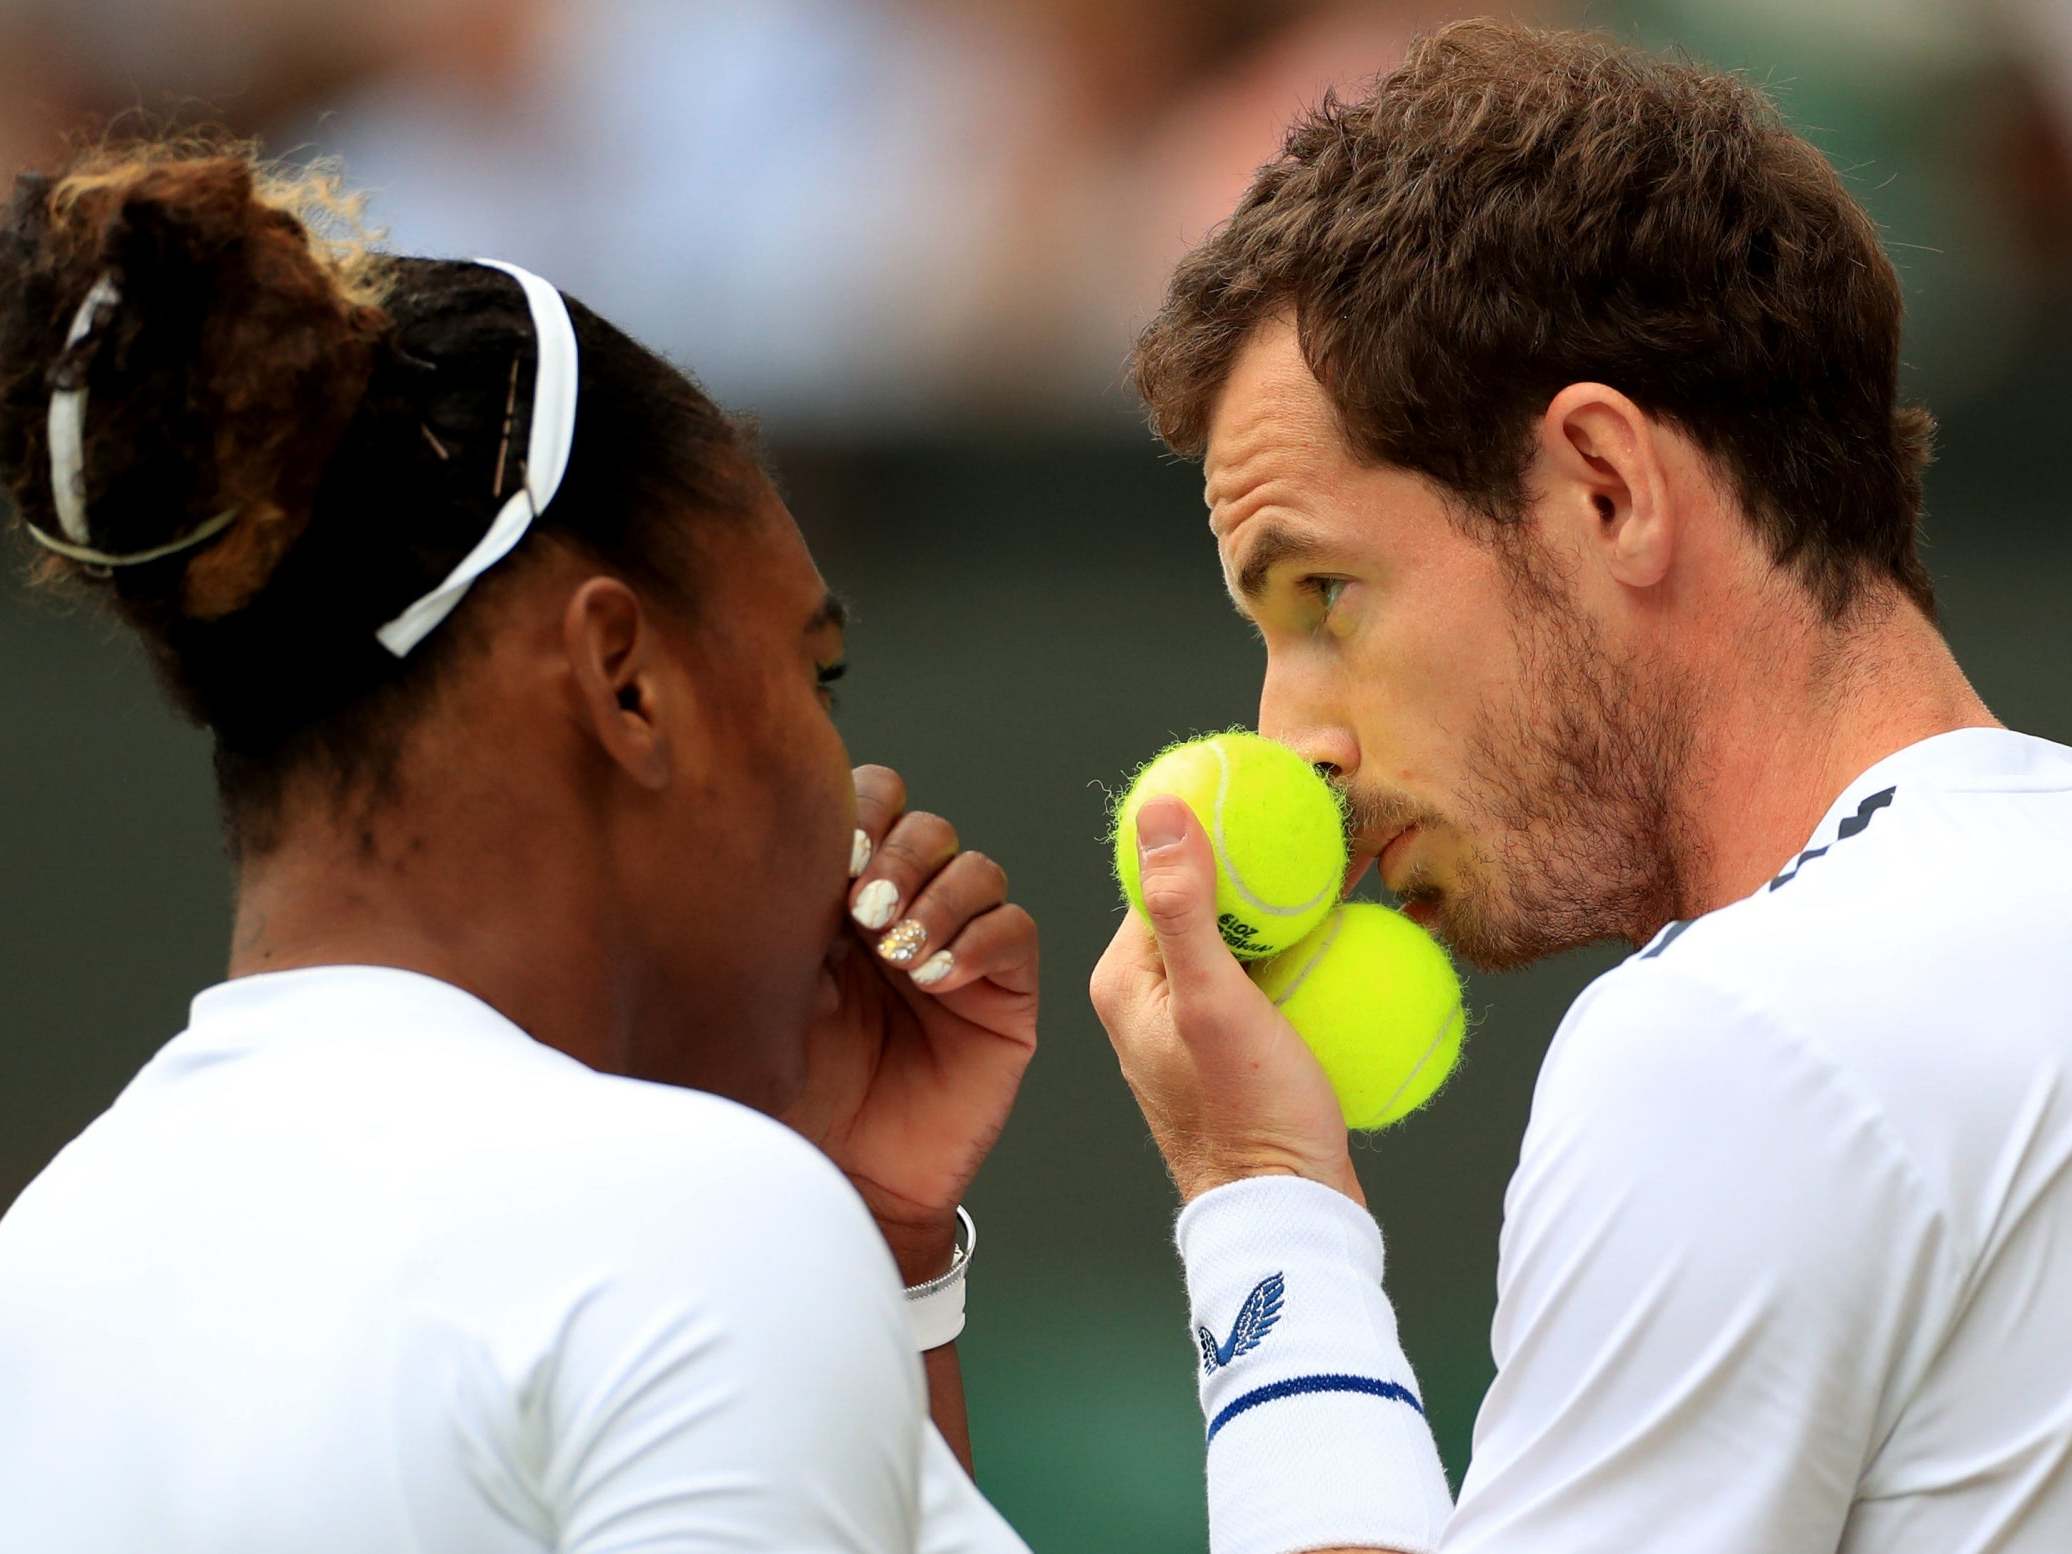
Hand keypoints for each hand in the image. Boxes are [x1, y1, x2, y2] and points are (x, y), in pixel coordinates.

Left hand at [784, 766, 1038, 1280]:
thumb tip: (754, 838)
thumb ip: (770, 915)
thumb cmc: (783, 1096)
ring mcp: (958, 948)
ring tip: (897, 954)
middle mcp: (905, 910)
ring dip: (938, 898)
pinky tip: (936, 978)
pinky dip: (980, 940)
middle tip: (862, 909)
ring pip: (976, 869)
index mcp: (842, 893)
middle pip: (926, 826)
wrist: (835, 1182)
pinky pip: (1014, 932)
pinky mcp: (1003, 994)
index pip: (870, 804)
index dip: (860, 811)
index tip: (833, 857)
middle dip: (898, 854)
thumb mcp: (758, 993)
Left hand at [1090, 795, 1361, 1205]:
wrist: (1290, 1222)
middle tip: (1334, 792)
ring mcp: (1203, 1021)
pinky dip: (1317, 941)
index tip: (1279, 770)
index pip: (1167, 865)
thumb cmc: (1247, 1119)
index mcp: (1127, 975)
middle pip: (1215, 892)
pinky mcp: (1248, 1045)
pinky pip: (1282, 971)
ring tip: (1359, 839)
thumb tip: (1160, 808)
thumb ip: (1185, 906)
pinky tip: (1367, 917)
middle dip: (1269, 840)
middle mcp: (1156, 993)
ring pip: (1253, 929)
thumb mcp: (1213, 1002)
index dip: (1220, 811)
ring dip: (1300, 886)